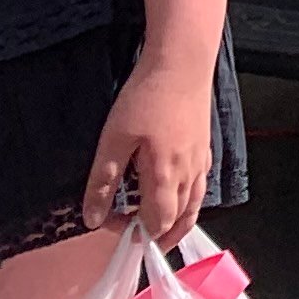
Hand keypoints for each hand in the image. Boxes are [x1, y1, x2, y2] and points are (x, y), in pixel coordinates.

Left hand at [84, 52, 215, 245]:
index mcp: (165, 176)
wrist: (182, 64)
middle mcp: (189, 174)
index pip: (156, 223)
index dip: (135, 233)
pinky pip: (201, 186)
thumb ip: (103, 182)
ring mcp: (201, 160)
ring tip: (159, 230)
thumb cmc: (145, 100)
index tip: (110, 225)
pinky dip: (189, 201)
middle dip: (158, 233)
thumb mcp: (113, 140)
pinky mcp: (205, 147)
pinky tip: (176, 192)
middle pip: (181, 219)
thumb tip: (94, 220)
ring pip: (196, 205)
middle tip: (132, 234)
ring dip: (178, 222)